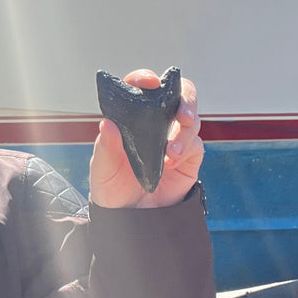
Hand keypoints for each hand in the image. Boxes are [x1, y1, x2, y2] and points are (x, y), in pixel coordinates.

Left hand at [88, 71, 202, 208]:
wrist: (131, 218)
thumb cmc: (112, 188)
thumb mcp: (102, 169)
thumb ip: (105, 147)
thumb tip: (107, 123)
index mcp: (132, 116)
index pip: (141, 87)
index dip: (146, 78)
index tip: (149, 82)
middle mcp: (156, 121)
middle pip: (179, 94)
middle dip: (185, 99)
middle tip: (182, 115)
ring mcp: (175, 136)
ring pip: (192, 119)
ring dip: (183, 133)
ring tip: (170, 154)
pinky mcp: (189, 155)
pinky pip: (196, 144)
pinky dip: (186, 150)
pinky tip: (171, 163)